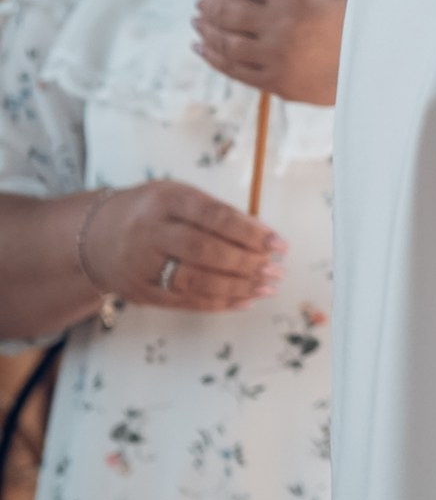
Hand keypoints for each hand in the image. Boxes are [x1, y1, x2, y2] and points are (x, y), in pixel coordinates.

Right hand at [85, 179, 286, 311]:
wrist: (92, 236)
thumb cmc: (151, 212)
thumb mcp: (178, 196)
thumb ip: (216, 213)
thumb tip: (263, 237)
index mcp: (165, 200)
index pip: (215, 217)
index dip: (252, 232)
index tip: (279, 243)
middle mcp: (149, 233)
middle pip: (206, 251)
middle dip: (248, 263)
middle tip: (277, 269)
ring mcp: (141, 265)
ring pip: (196, 281)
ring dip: (239, 287)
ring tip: (268, 287)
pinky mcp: (139, 292)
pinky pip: (184, 301)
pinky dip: (220, 303)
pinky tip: (246, 299)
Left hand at [194, 0, 348, 104]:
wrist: (388, 54)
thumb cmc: (360, 4)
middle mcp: (284, 21)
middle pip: (226, 11)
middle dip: (208, 6)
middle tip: (201, 4)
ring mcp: (281, 54)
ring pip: (225, 42)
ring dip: (206, 32)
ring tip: (199, 25)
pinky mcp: (281, 82)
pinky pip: (235, 69)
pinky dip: (213, 58)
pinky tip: (204, 49)